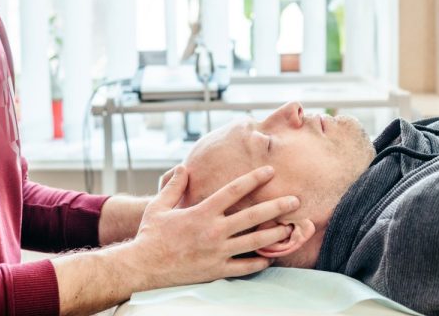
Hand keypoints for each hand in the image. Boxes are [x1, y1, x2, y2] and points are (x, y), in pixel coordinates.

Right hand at [129, 165, 298, 288]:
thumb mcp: (159, 206)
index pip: (234, 191)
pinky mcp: (216, 270)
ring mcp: (217, 252)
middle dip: (276, 207)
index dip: (254, 179)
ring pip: (254, 242)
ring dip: (275, 234)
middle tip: (295, 200)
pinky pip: (244, 267)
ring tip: (291, 229)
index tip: (270, 171)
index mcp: (202, 213)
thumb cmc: (150, 235)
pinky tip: (271, 258)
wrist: (143, 266)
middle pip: (253, 216)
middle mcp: (214, 231)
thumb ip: (174, 186)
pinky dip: (259, 262)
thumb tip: (184, 167)